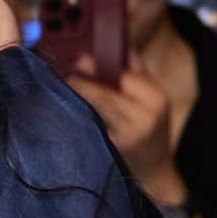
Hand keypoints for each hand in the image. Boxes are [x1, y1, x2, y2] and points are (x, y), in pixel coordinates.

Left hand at [68, 54, 180, 199]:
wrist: (156, 173)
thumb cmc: (150, 132)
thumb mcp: (152, 100)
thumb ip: (137, 72)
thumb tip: (120, 44)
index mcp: (155, 99)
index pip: (122, 77)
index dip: (97, 68)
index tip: (77, 60)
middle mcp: (143, 118)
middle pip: (105, 94)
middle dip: (81, 82)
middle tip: (60, 71)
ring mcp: (127, 137)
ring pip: (96, 111)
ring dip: (76, 97)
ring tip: (60, 86)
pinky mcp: (112, 151)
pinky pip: (91, 128)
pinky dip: (78, 117)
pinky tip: (66, 110)